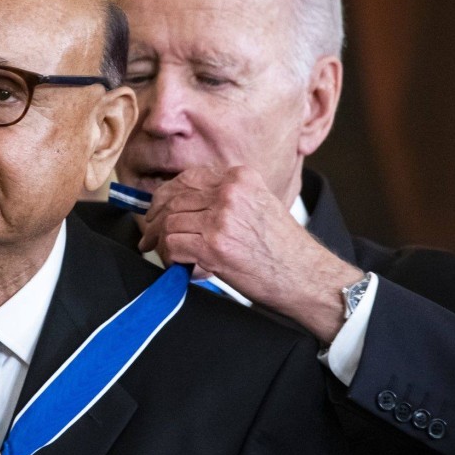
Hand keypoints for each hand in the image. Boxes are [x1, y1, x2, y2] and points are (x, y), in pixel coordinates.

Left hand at [139, 166, 363, 340]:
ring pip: (170, 223)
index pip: (187, 178)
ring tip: (166, 254)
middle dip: (156, 220)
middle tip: (149, 236)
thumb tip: (181, 206)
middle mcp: (230, 192)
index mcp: (240, 177)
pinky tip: (178, 265)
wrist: (306, 276)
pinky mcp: (214, 246)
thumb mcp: (259, 205)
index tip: (157, 210)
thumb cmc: (283, 249)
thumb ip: (225, 199)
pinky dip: (168, 257)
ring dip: (162, 242)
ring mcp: (221, 218)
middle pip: (174, 199)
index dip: (165, 196)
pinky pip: (173, 245)